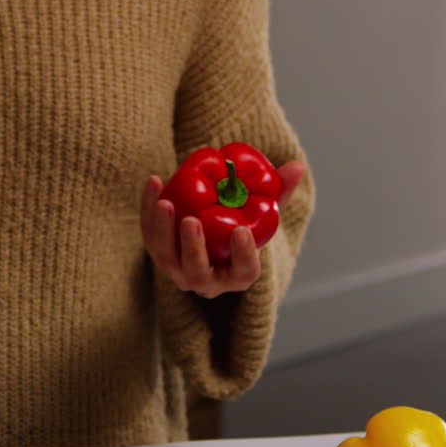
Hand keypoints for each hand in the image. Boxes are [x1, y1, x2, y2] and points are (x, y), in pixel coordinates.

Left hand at [141, 160, 305, 299]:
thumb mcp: (262, 210)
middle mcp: (205, 279)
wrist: (210, 235)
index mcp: (237, 275)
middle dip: (192, 247)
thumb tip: (297, 166)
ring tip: (165, 201)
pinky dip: (148, 209)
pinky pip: (149, 233)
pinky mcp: (157, 251)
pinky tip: (154, 181)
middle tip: (192, 220)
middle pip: (196, 270)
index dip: (243, 255)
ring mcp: (177, 269)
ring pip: (165, 256)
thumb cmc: (242, 223)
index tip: (242, 230)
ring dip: (161, 229)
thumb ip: (278, 192)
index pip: (244, 272)